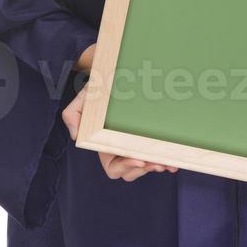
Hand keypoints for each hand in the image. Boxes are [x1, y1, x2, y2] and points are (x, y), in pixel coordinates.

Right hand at [61, 84, 178, 180]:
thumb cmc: (97, 90)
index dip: (125, 167)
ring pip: (146, 166)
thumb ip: (72, 115)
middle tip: (157, 163)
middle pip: (132, 171)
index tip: (138, 159)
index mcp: (104, 147)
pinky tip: (174, 163)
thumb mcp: (83, 99)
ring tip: (168, 163)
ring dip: (157, 167)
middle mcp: (120, 149)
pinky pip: (157, 156)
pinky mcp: (149, 139)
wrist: (114, 75)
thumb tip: (77, 136)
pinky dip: (167, 162)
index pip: (113, 167)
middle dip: (145, 169)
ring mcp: (135, 145)